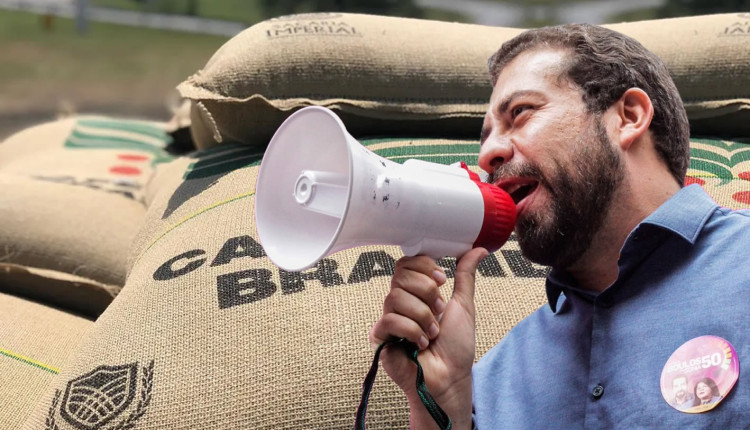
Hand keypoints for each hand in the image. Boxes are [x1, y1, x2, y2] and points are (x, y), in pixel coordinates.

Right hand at [369, 247, 487, 428]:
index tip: (442, 280)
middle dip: (426, 293)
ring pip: (395, 297)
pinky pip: (389, 320)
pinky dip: (411, 331)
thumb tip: (478, 250)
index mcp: (415, 293)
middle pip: (400, 276)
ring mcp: (388, 320)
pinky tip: (421, 344)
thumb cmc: (455, 348)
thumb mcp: (463, 305)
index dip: (423, 267)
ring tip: (432, 333)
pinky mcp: (380, 338)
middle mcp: (399, 304)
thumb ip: (465, 275)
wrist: (450, 378)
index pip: (406, 264)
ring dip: (422, 316)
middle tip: (438, 311)